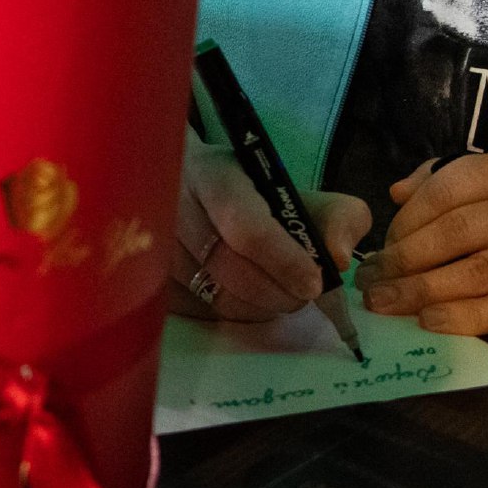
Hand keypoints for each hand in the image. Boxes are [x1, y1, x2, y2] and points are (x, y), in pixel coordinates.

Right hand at [170, 138, 370, 321]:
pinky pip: (201, 312)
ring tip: (277, 291)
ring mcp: (151, 247)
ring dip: (259, 307)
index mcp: (210, 175)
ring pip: (215, 298)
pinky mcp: (148, 278)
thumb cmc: (240, 188)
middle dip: (278, 292)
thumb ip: (333, 214)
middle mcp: (170, 208)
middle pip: (229, 270)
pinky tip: (243, 295)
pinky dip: (233, 312)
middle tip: (302, 294)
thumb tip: (338, 255)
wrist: (179, 183)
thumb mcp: (289, 186)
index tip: (313, 282)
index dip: (283, 260)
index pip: (244, 226)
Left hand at [354, 144, 487, 342]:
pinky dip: (461, 316)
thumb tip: (397, 193)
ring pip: (477, 271)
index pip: (452, 185)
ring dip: (422, 291)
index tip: (381, 247)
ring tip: (387, 304)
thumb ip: (456, 186)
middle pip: (459, 230)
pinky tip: (430, 321)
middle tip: (372, 283)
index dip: (407, 219)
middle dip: (405, 259)